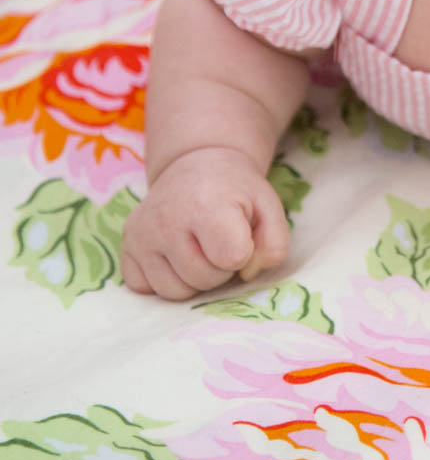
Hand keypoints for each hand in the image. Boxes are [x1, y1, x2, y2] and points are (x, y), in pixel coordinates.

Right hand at [121, 147, 289, 299]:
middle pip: (203, 279)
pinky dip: (166, 279)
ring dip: (194, 279)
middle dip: (219, 269)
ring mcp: (141, 234)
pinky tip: (175, 254)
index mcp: (206, 204)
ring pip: (174, 291)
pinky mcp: (126, 247)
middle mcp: (166, 219)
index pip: (231, 257)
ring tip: (198, 249)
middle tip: (218, 242)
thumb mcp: (268, 207)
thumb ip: (274, 245)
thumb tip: (248, 273)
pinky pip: (148, 289)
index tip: (240, 235)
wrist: (196, 168)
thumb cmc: (235, 192)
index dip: (243, 252)